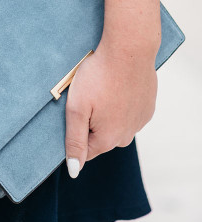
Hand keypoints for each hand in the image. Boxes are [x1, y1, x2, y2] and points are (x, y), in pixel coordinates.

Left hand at [64, 37, 157, 177]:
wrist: (129, 50)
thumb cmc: (98, 76)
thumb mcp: (77, 108)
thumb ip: (74, 141)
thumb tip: (74, 171)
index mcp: (108, 139)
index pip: (85, 150)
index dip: (75, 132)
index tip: (75, 111)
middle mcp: (127, 136)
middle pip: (101, 138)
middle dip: (91, 122)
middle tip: (87, 97)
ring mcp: (140, 121)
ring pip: (116, 125)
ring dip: (107, 113)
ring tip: (102, 89)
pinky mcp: (147, 107)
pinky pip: (128, 113)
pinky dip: (121, 103)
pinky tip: (116, 86)